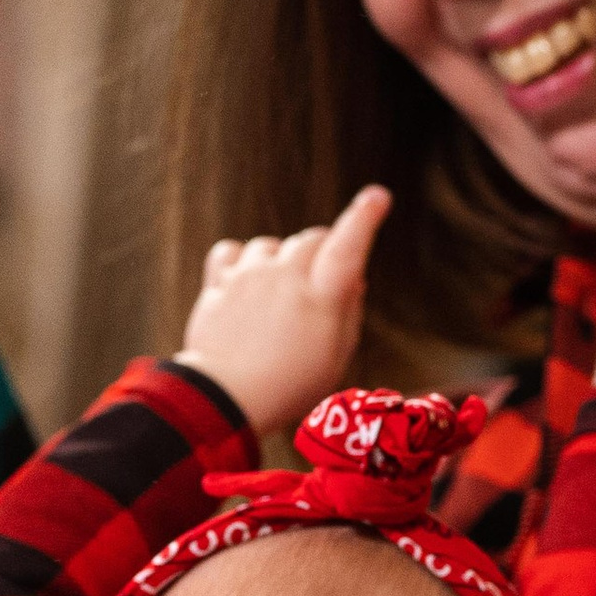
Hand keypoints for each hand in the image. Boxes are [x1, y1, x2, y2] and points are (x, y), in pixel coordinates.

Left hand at [175, 186, 390, 438]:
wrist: (224, 399)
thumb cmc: (290, 386)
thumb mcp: (335, 357)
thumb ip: (348, 310)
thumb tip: (353, 276)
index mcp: (321, 298)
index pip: (347, 247)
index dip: (364, 219)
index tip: (377, 196)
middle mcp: (284, 278)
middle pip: (310, 239)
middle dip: (321, 253)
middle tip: (317, 287)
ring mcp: (248, 278)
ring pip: (270, 245)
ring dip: (279, 261)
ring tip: (276, 296)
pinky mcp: (218, 284)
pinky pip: (231, 251)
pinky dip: (240, 262)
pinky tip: (244, 282)